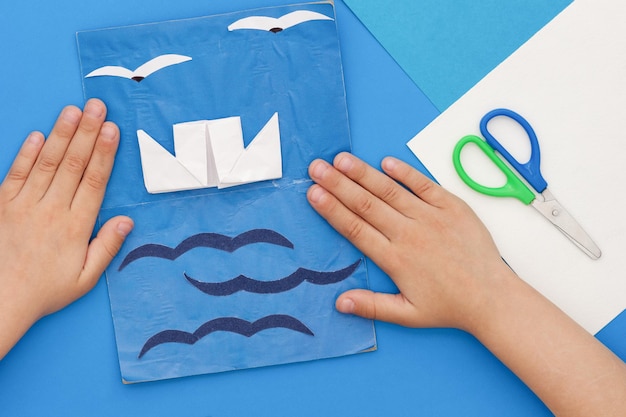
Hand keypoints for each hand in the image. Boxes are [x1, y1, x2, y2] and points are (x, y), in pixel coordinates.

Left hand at [0, 99, 132, 357]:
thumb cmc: (43, 292)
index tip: (111, 130)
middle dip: (86, 132)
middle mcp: (50, 211)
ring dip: (61, 135)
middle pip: (73, 164)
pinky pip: (16, 175)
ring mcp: (24, 206)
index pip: (94, 182)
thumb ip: (106, 247)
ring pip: (47, 164)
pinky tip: (38, 136)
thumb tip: (127, 221)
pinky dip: (26, 154)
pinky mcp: (2, 206)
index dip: (104, 153)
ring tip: (72, 111)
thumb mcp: (84, 279)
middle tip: (96, 106)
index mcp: (75, 227)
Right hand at [308, 153, 625, 415]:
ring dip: (364, 173)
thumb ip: (373, 306)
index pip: (355, 228)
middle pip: (366, 204)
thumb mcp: (408, 315)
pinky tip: (386, 161)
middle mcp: (410, 234)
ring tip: (341, 159)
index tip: (313, 193)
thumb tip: (340, 303)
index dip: (331, 209)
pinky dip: (405, 173)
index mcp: (395, 259)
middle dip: (338, 184)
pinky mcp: (452, 208)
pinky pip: (424, 185)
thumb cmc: (449, 307)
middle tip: (317, 168)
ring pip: (390, 191)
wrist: (492, 297)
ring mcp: (432, 218)